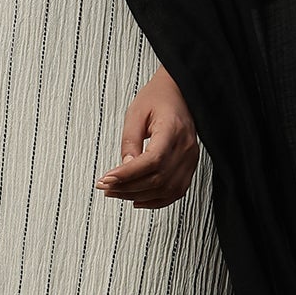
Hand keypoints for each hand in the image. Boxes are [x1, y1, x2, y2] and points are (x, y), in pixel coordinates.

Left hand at [96, 67, 199, 209]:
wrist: (179, 93)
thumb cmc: (158, 98)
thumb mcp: (136, 113)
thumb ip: (130, 141)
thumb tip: (124, 168)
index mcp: (173, 129)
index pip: (152, 160)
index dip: (128, 174)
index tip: (107, 179)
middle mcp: (186, 147)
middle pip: (158, 179)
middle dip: (128, 188)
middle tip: (105, 187)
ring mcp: (190, 159)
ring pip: (166, 189)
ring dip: (139, 196)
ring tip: (116, 193)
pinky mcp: (190, 166)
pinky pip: (176, 192)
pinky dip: (156, 201)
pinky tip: (137, 200)